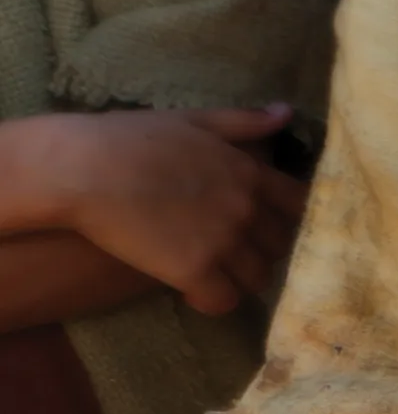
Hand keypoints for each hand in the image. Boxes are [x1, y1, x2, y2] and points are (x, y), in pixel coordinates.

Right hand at [7, 107, 305, 312]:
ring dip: (241, 278)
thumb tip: (286, 113)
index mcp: (249, 172)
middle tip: (238, 252)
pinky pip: (224, 300)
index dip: (289, 218)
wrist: (81, 169)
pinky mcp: (193, 270)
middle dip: (264, 250)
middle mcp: (246, 208)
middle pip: (281, 244)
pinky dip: (214, 301)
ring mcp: (223, 241)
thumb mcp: (193, 119)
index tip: (270, 224)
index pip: (300, 204)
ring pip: (258, 277)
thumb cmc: (129, 139)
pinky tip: (195, 292)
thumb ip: (243, 121)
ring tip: (217, 274)